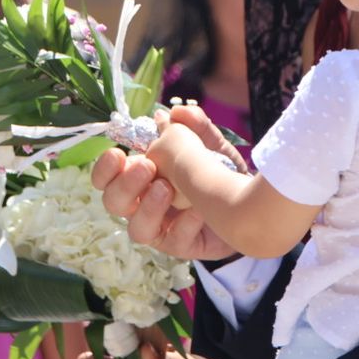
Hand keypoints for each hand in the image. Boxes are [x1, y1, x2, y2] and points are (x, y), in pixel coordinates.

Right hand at [91, 105, 240, 259]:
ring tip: (167, 188)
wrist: (253, 203)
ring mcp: (161, 228)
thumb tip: (175, 113)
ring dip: (149, 207)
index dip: (104, 168)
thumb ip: (196, 127)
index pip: (107, 177)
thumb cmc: (222, 173)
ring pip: (137, 229)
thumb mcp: (211, 145)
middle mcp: (144, 205)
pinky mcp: (181, 246)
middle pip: (113, 202)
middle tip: (148, 166)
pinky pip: (173, 240)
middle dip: (126, 184)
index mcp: (142, 178)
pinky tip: (199, 210)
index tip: (117, 153)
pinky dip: (185, 224)